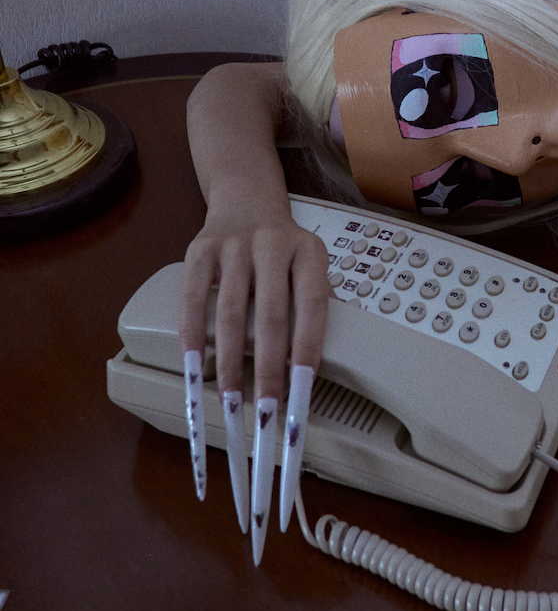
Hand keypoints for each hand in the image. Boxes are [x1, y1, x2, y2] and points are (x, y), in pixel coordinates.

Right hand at [180, 207, 330, 560]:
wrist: (246, 201)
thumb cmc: (282, 250)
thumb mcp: (309, 265)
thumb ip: (308, 307)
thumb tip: (303, 374)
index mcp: (308, 252)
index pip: (312, 307)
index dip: (307, 349)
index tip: (302, 389)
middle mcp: (273, 244)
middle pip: (271, 316)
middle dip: (268, 368)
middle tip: (266, 410)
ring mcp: (234, 245)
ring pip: (231, 313)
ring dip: (230, 362)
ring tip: (231, 398)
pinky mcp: (200, 250)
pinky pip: (193, 298)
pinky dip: (192, 335)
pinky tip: (193, 364)